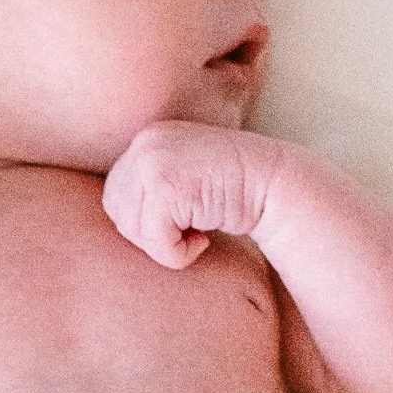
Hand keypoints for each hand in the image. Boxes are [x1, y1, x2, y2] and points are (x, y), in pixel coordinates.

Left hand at [101, 122, 283, 268]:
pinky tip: (205, 239)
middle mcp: (146, 142)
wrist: (275, 185)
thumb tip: (119, 220)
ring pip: (133, 228)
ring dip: (167, 245)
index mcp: (148, 138)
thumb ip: (153, 188)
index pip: (116, 194)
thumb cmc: (233, 192)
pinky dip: (178, 254)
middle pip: (117, 210)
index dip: (144, 221)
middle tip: (190, 232)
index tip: (182, 222)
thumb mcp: (186, 177)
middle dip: (150, 234)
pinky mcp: (165, 185)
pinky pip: (155, 240)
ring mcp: (153, 160)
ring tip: (199, 233)